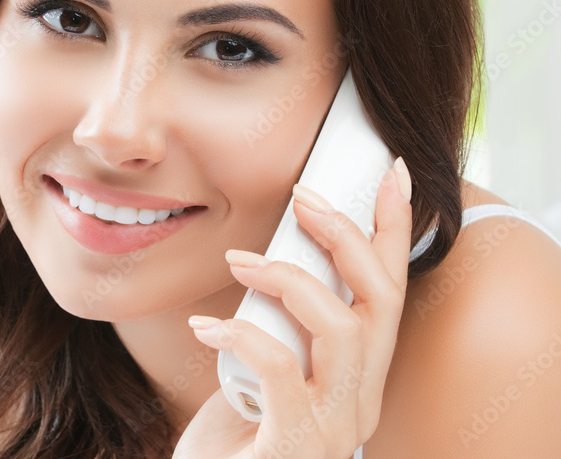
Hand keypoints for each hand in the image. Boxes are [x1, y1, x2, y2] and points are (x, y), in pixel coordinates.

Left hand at [172, 158, 413, 458]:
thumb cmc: (234, 433)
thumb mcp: (264, 366)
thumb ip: (279, 323)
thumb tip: (268, 254)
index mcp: (357, 375)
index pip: (390, 291)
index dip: (394, 229)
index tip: (390, 171)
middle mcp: (358, 400)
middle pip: (381, 300)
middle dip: (347, 236)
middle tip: (303, 198)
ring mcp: (331, 428)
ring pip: (341, 330)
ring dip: (289, 279)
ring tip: (240, 262)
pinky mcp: (294, 448)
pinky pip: (281, 370)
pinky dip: (242, 335)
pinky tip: (207, 330)